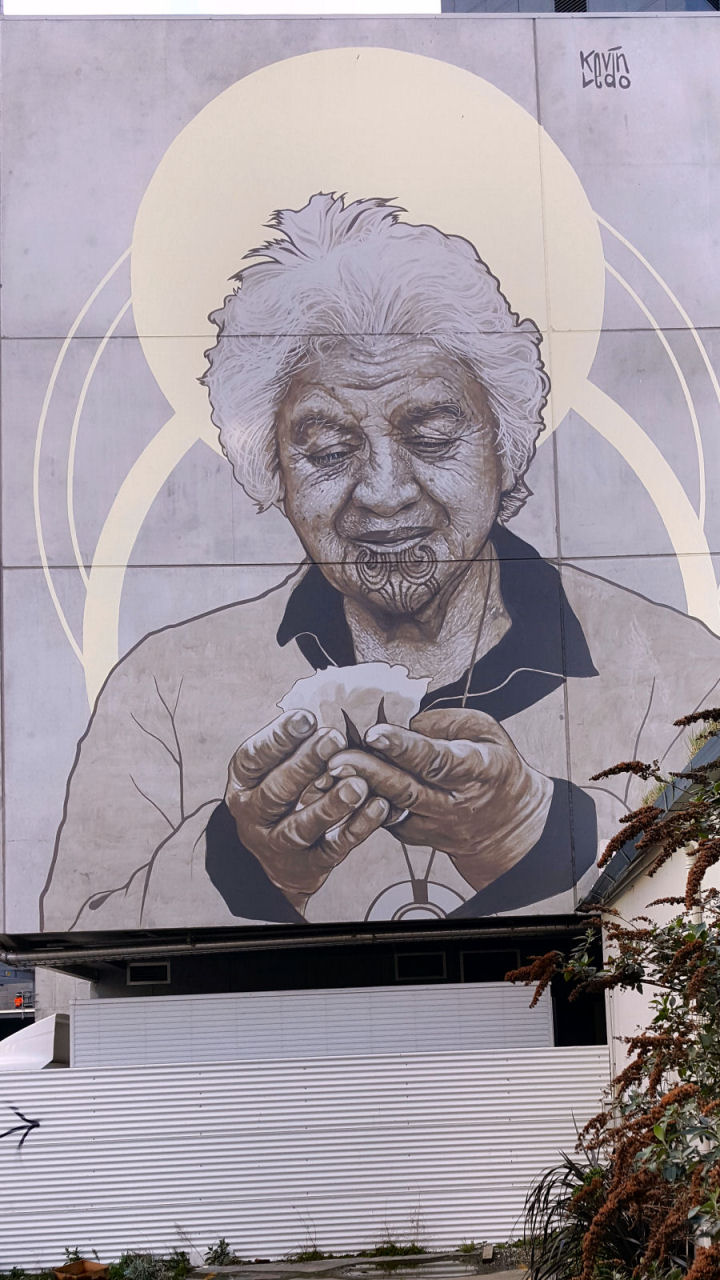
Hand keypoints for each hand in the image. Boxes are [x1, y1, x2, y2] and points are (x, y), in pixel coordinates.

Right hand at [225, 709, 389, 910]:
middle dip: (305, 764)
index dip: (278, 738)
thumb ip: (293, 746)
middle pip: (277, 791)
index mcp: (243, 784)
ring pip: (303, 826)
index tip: (305, 717)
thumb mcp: (274, 772)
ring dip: (331, 804)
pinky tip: (379, 806)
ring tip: (358, 784)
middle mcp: (255, 816)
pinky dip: (358, 827)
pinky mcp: (310, 865)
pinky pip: (335, 847)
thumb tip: (328, 702)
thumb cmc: (282, 800)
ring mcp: (279, 844)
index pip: (253, 759)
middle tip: (334, 737)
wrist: (279, 864)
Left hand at [327, 707, 552, 890]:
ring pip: (390, 809)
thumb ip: (447, 722)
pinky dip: (358, 802)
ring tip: (326, 772)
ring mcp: (433, 825)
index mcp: (478, 770)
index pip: (437, 760)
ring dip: (357, 791)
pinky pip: (382, 818)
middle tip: (336, 756)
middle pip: (406, 789)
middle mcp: (454, 803)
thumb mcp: (486, 732)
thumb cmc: (492, 765)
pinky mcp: (414, 835)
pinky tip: (334, 786)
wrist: (505, 823)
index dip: (405, 748)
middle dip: (369, 772)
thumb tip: (404, 721)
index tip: (375, 733)